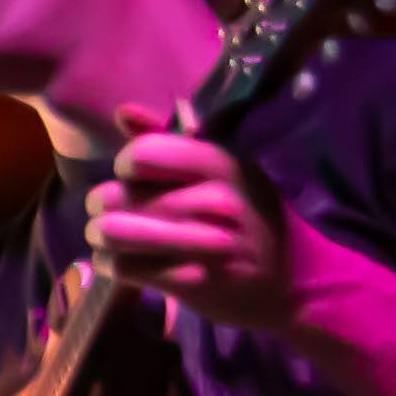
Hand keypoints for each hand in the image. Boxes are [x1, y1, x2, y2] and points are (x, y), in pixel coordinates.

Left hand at [84, 110, 329, 333]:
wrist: (294, 280)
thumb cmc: (249, 217)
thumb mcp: (223, 170)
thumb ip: (169, 141)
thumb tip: (123, 112)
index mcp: (220, 164)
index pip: (142, 155)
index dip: (126, 166)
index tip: (135, 178)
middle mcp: (215, 201)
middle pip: (119, 195)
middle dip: (103, 205)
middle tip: (111, 212)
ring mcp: (205, 244)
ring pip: (112, 233)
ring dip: (100, 236)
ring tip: (107, 236)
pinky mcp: (192, 283)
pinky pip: (121, 267)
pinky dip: (110, 264)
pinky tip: (122, 262)